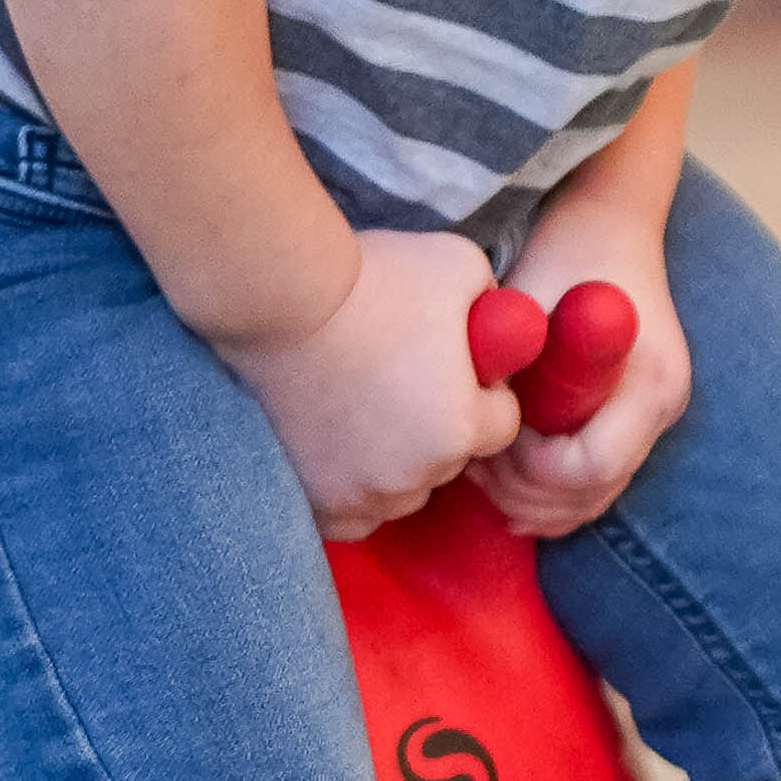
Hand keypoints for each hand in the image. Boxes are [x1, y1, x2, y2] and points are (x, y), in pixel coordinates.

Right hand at [218, 228, 520, 537]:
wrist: (278, 298)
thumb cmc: (371, 278)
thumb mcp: (460, 266)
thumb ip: (495, 301)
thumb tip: (502, 322)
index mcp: (461, 426)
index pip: (501, 424)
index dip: (483, 391)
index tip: (450, 365)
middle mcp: (416, 475)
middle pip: (450, 461)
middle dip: (437, 427)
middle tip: (398, 379)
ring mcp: (362, 495)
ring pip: (403, 492)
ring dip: (396, 464)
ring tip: (363, 409)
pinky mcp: (316, 504)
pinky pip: (355, 514)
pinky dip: (353, 489)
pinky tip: (339, 446)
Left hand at [473, 220, 688, 540]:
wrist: (606, 222)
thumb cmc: (562, 255)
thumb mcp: (531, 305)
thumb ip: (514, 364)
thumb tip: (478, 425)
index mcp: (647, 379)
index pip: (591, 467)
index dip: (531, 468)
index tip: (494, 432)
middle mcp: (662, 406)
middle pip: (593, 494)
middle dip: (524, 492)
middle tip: (473, 462)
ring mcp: (655, 416)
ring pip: (594, 498)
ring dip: (533, 500)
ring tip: (482, 469)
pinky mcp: (638, 419)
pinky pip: (596, 482)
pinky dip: (551, 495)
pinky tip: (504, 479)